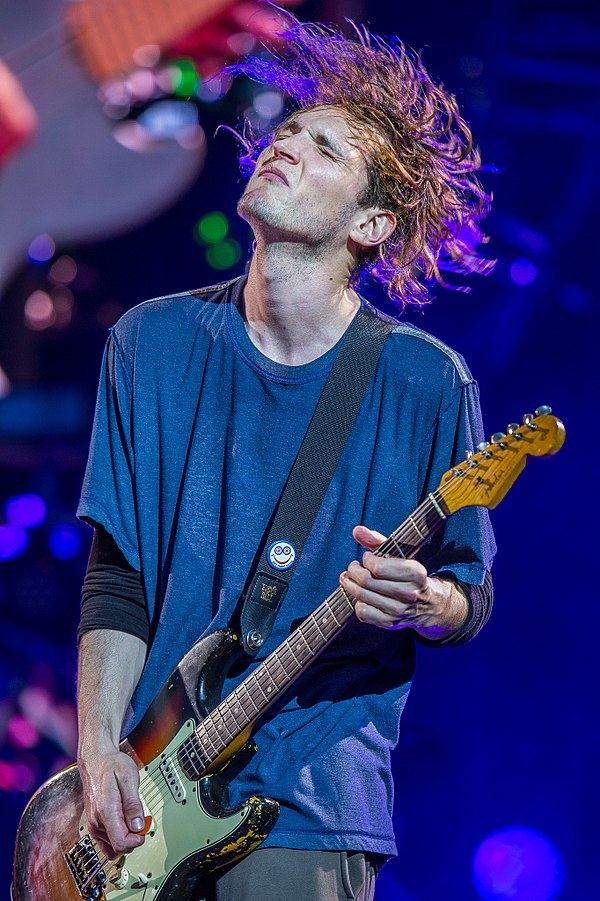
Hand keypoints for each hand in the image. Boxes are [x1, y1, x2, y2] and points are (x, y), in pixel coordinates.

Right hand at [78, 746, 145, 859]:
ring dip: (126, 836)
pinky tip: (124, 822)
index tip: (144, 827)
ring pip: (114, 846)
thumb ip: (134, 805)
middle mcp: (97, 823)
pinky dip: (118, 836)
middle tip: (139, 818)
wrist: (96, 761)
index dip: (137, 840)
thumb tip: (138, 827)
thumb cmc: (112, 766)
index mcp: (106, 812)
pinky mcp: (95, 825)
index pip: (121, 843)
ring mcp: (94, 825)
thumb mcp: (129, 778)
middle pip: (119, 847)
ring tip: (131, 816)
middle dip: (133, 837)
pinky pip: (108, 842)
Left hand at [340, 525, 467, 636]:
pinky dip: (357, 602)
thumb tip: (356, 530)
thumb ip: (377, 540)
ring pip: (362, 596)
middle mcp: (409, 593)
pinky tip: (361, 596)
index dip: (366, 560)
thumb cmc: (408, 574)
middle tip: (352, 567)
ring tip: (349, 578)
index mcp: (415, 572)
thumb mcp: (399, 554)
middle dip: (353, 571)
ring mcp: (399, 610)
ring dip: (350, 584)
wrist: (429, 604)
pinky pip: (363, 612)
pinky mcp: (390, 623)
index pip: (378, 567)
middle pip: (367, 580)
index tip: (367, 558)